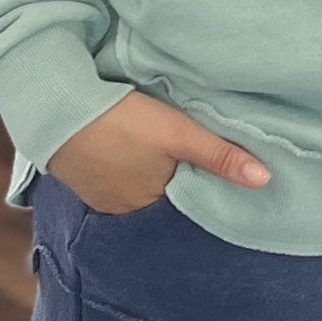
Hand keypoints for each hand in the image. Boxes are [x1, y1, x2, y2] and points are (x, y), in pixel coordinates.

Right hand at [44, 91, 270, 215]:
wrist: (56, 109)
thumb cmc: (120, 122)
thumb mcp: (178, 134)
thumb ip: (221, 157)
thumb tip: (265, 180)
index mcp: (152, 206)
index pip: (188, 208)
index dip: (203, 195)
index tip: (217, 185)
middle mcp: (126, 211)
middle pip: (162, 203)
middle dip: (177, 190)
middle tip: (190, 169)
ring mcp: (101, 198)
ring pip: (137, 193)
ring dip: (149, 181)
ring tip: (160, 160)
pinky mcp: (82, 180)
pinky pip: (113, 184)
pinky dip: (125, 174)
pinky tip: (129, 156)